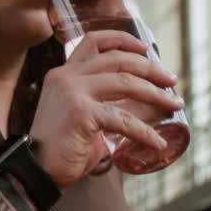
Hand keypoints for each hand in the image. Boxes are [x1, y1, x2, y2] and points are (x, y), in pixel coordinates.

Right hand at [29, 30, 182, 187]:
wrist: (36, 171)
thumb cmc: (59, 148)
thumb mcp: (78, 114)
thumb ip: (100, 103)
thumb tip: (137, 107)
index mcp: (63, 73)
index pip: (94, 40)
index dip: (123, 40)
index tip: (145, 49)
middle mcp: (67, 76)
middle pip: (118, 59)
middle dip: (151, 68)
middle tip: (171, 80)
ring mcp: (73, 92)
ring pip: (125, 82)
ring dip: (156, 93)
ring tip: (175, 104)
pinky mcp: (81, 114)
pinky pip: (123, 119)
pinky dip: (145, 131)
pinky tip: (157, 142)